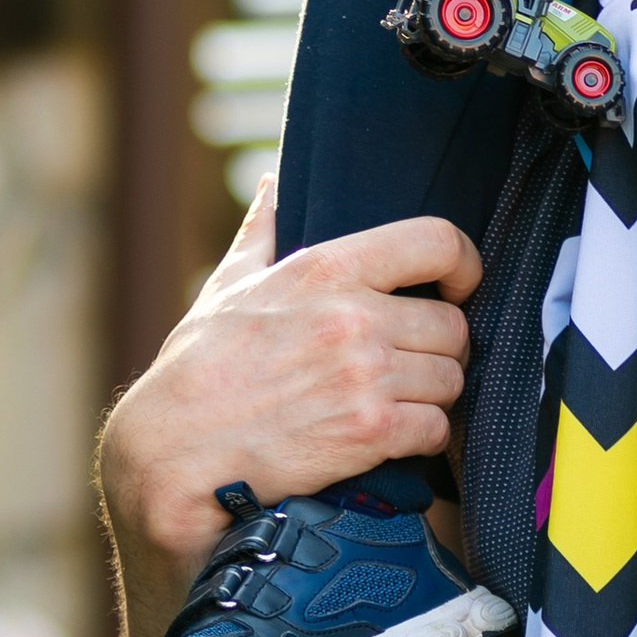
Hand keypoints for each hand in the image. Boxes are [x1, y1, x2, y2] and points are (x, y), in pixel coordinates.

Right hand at [99, 185, 481, 594]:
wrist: (172, 453)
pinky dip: (423, 437)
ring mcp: (365, 376)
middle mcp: (354, 317)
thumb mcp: (227, 286)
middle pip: (453, 324)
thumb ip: (262, 231)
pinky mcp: (369, 432)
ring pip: (451, 379)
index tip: (457, 286)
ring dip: (433, 396)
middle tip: (413, 365)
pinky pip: (436, 428)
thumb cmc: (196, 368)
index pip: (437, 240)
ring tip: (396, 402)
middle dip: (441, 349)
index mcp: (326, 268)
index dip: (464, 264)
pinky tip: (390, 438)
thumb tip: (274, 182)